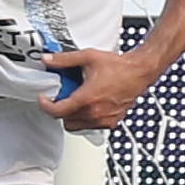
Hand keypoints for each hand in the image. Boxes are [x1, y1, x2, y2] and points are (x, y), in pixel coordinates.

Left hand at [39, 46, 156, 130]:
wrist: (140, 72)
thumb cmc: (120, 67)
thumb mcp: (88, 57)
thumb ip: (64, 59)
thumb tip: (48, 60)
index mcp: (87, 99)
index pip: (57, 111)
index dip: (45, 105)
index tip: (44, 99)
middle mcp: (95, 113)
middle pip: (65, 120)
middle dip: (60, 109)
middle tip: (62, 96)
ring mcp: (104, 119)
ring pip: (77, 126)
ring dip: (72, 116)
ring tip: (77, 100)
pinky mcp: (112, 122)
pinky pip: (91, 126)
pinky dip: (86, 119)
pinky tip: (90, 105)